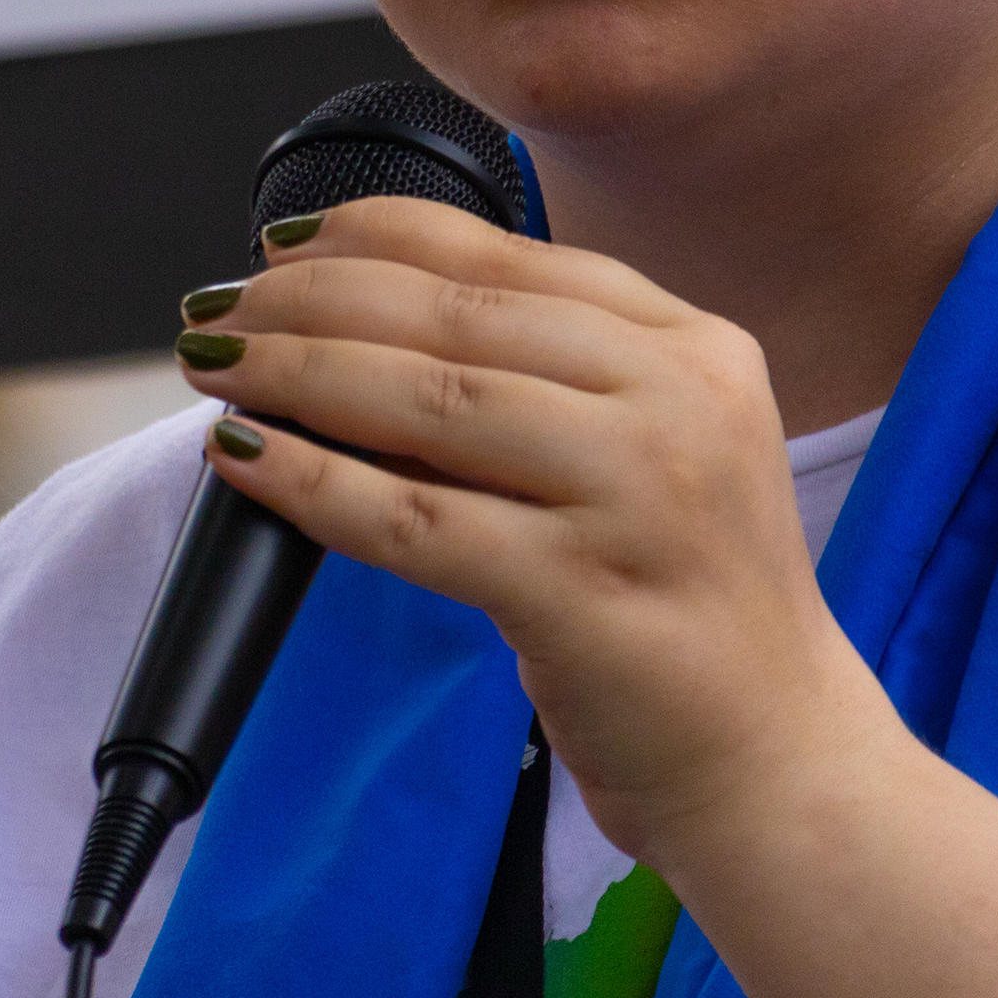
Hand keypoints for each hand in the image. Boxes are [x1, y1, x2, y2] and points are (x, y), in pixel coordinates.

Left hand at [171, 196, 892, 868]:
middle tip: (219, 312)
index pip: (510, 255)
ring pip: (429, 402)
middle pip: (456, 314)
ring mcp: (638, 497)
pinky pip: (416, 523)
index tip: (284, 245)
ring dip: (298, 373)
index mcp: (696, 346)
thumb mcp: (651, 454)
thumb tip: (353, 330)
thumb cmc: (687, 606)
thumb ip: (545, 382)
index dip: (377, 234)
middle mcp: (678, 402)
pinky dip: (315, 482)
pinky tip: (247, 460)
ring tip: (218, 370)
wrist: (780, 763)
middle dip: (312, 301)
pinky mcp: (586, 597)